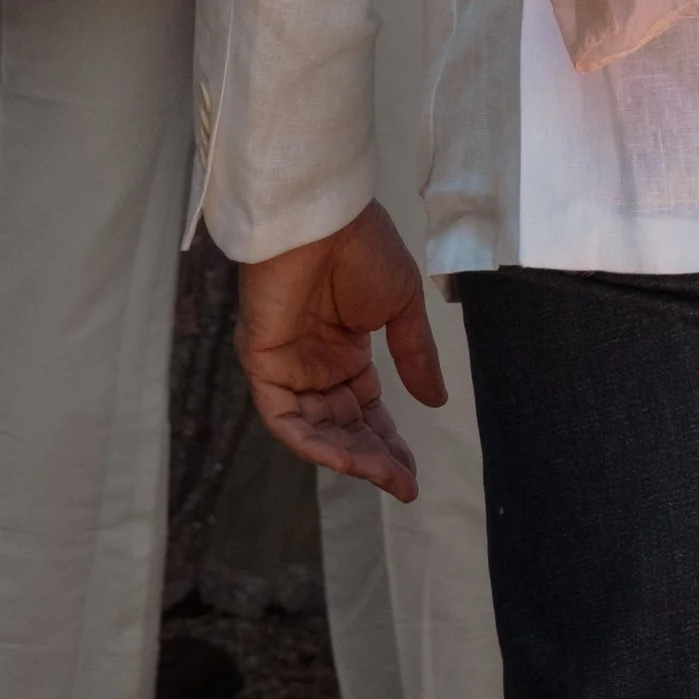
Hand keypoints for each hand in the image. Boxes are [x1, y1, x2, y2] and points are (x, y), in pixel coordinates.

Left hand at [236, 200, 446, 500]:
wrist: (324, 215)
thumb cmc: (362, 246)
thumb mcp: (402, 303)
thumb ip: (414, 354)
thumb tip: (437, 401)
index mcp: (343, 347)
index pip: (364, 409)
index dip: (387, 441)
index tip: (412, 472)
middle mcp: (313, 363)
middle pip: (342, 427)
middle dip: (373, 457)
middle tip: (404, 483)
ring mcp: (286, 365)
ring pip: (316, 430)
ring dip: (350, 457)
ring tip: (386, 475)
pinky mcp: (262, 364)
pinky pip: (285, 419)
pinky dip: (314, 444)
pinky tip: (348, 459)